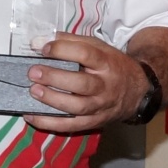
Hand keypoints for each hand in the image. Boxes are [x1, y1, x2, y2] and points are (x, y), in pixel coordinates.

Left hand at [23, 33, 150, 132]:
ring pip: (77, 107)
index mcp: (106, 63)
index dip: (63, 50)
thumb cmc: (112, 66)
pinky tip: (31, 115)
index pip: (86, 54)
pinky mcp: (93, 122)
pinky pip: (70, 125)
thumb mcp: (99, 48)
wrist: (136, 91)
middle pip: (82, 84)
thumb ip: (71, 42)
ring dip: (53, 100)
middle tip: (34, 72)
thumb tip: (39, 41)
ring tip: (33, 91)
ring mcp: (100, 106)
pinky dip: (49, 123)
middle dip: (55, 78)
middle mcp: (105, 86)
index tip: (43, 48)